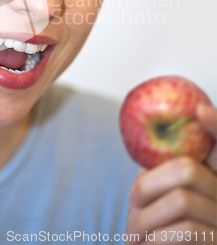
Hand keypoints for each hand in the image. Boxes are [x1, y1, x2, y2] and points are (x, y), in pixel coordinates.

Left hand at [125, 103, 216, 243]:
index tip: (199, 109)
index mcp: (213, 176)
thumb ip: (161, 170)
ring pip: (181, 200)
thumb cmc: (159, 227)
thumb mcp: (160, 196)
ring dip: (146, 218)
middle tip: (133, 201)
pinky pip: (185, 232)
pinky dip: (156, 239)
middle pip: (187, 169)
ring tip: (132, 236)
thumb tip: (146, 136)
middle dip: (149, 184)